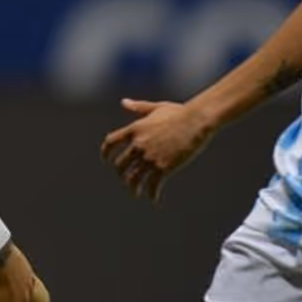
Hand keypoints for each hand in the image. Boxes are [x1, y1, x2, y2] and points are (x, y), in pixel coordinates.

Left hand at [100, 99, 216, 200]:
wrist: (196, 122)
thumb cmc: (178, 113)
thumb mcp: (155, 108)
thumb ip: (138, 107)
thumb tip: (123, 102)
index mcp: (134, 129)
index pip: (111, 142)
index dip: (106, 152)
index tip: (106, 160)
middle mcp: (138, 144)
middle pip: (120, 164)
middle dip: (121, 173)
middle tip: (125, 178)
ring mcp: (149, 157)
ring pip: (134, 177)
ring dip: (133, 187)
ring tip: (135, 192)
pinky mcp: (163, 167)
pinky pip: (153, 185)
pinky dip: (152, 194)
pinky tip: (154, 199)